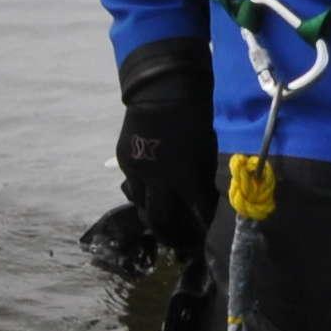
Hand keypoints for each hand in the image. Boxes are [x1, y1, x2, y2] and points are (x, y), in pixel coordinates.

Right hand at [112, 36, 219, 259]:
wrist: (161, 89)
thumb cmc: (194, 117)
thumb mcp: (205, 151)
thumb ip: (200, 178)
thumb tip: (200, 198)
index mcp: (185, 176)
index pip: (196, 213)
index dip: (201, 227)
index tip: (205, 237)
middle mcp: (158, 179)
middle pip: (160, 219)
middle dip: (171, 234)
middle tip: (178, 241)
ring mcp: (137, 170)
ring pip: (141, 206)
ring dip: (152, 215)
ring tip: (161, 221)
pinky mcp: (124, 161)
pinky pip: (132, 185)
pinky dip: (141, 192)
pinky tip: (149, 192)